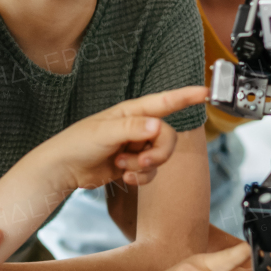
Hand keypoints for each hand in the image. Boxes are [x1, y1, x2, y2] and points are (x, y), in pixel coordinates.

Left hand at [34, 86, 208, 192]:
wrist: (63, 169)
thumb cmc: (77, 143)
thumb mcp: (104, 133)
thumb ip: (133, 129)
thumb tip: (159, 126)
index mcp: (133, 112)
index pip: (166, 101)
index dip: (187, 96)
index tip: (207, 92)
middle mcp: (138, 127)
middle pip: (168, 137)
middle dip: (159, 152)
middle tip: (140, 160)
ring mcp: (137, 146)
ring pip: (161, 156)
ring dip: (144, 166)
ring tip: (122, 167)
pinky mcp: (133, 164)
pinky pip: (151, 171)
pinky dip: (140, 177)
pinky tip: (124, 178)